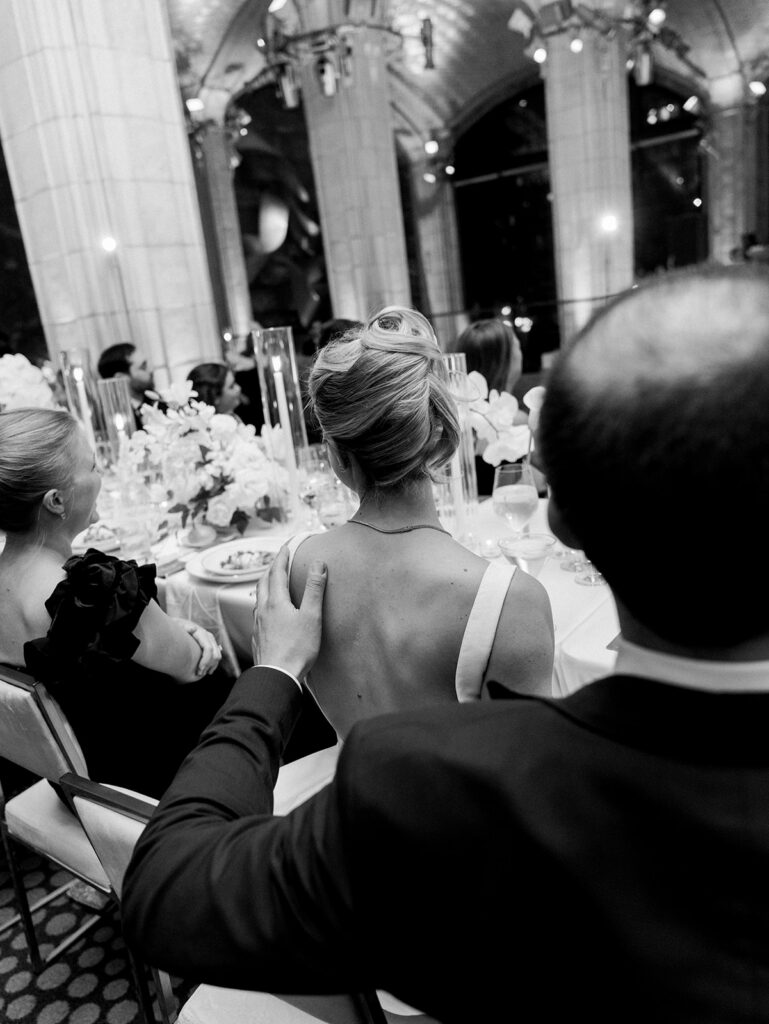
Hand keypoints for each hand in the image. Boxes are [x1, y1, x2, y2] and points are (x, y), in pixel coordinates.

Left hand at [180, 621, 221, 676]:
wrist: (177, 626)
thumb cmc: (175, 628)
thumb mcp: (178, 627)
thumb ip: (185, 628)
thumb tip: (194, 628)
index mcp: (201, 633)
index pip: (209, 649)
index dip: (205, 661)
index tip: (198, 670)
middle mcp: (208, 636)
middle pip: (215, 654)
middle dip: (208, 665)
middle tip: (198, 674)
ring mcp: (210, 640)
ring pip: (217, 656)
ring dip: (211, 666)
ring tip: (201, 673)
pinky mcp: (210, 644)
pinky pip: (216, 656)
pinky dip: (213, 664)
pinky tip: (208, 671)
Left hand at [253, 545, 326, 680]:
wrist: (277, 675)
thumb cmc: (297, 648)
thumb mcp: (311, 616)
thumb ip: (314, 589)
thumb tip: (318, 564)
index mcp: (276, 602)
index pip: (277, 572)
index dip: (282, 557)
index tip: (286, 546)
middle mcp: (263, 610)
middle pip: (264, 581)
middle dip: (272, 568)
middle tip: (279, 560)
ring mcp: (258, 624)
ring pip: (259, 597)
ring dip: (266, 584)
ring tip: (273, 581)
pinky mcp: (258, 636)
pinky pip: (258, 612)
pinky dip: (264, 602)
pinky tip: (268, 611)